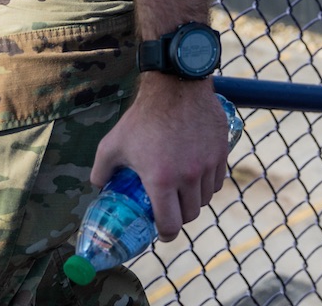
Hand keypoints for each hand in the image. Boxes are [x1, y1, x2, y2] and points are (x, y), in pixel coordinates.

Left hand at [92, 75, 229, 240]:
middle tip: (171, 210)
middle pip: (191, 214)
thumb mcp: (111, 145)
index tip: (162, 232)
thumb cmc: (142, 117)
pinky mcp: (221, 151)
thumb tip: (100, 187)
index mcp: (161, 180)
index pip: (170, 224)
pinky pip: (218, 179)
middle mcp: (189, 176)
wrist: (176, 86)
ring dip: (195, 200)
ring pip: (206, 197)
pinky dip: (208, 183)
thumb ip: (101, 172)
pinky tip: (198, 175)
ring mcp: (208, 163)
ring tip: (183, 191)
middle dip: (180, 217)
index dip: (165, 234)